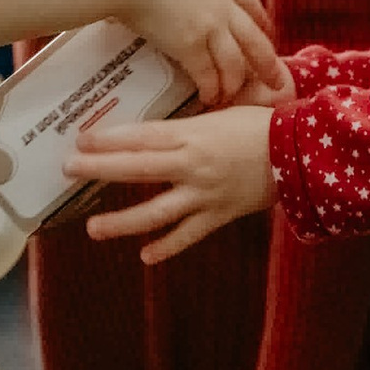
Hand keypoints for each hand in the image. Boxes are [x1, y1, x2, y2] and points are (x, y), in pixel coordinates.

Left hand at [83, 102, 276, 259]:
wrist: (300, 153)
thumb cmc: (262, 124)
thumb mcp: (222, 113)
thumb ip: (189, 125)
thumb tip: (155, 130)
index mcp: (192, 135)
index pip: (140, 137)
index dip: (108, 140)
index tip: (80, 140)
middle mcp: (192, 165)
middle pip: (137, 169)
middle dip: (100, 170)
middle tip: (69, 170)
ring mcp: (204, 194)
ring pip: (156, 211)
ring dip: (122, 222)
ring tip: (93, 228)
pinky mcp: (219, 214)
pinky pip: (189, 234)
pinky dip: (167, 246)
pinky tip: (146, 256)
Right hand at [121, 0, 287, 107]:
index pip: (251, 5)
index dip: (263, 23)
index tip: (269, 35)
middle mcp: (222, 5)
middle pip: (257, 40)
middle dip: (269, 64)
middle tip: (278, 82)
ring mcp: (209, 26)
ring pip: (235, 63)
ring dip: (234, 83)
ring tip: (228, 96)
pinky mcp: (190, 44)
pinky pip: (208, 75)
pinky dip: (211, 89)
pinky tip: (207, 97)